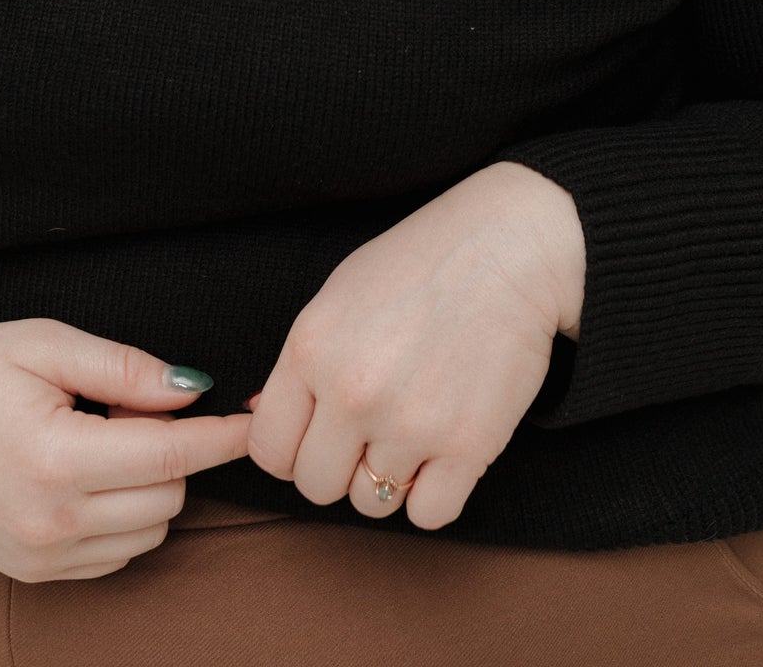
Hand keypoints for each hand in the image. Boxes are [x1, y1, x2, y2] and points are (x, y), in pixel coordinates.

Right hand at [0, 318, 252, 581]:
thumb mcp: (45, 344)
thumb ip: (124, 369)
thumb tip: (193, 388)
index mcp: (55, 460)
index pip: (169, 457)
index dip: (219, 436)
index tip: (251, 420)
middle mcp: (49, 524)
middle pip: (168, 499)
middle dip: (172, 451)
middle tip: (128, 404)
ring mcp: (38, 558)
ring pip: (147, 533)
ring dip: (150, 487)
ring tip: (101, 436)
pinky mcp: (31, 574)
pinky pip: (114, 555)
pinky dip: (123, 518)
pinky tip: (89, 473)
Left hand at [242, 163, 586, 530]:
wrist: (509, 245)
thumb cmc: (421, 263)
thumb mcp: (338, 296)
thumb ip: (298, 366)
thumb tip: (253, 423)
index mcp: (310, 348)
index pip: (268, 449)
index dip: (291, 448)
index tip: (318, 433)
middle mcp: (352, 391)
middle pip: (315, 485)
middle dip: (339, 466)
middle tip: (371, 429)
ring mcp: (410, 422)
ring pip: (371, 504)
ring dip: (389, 478)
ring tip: (414, 426)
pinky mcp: (467, 445)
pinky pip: (428, 515)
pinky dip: (435, 494)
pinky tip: (444, 449)